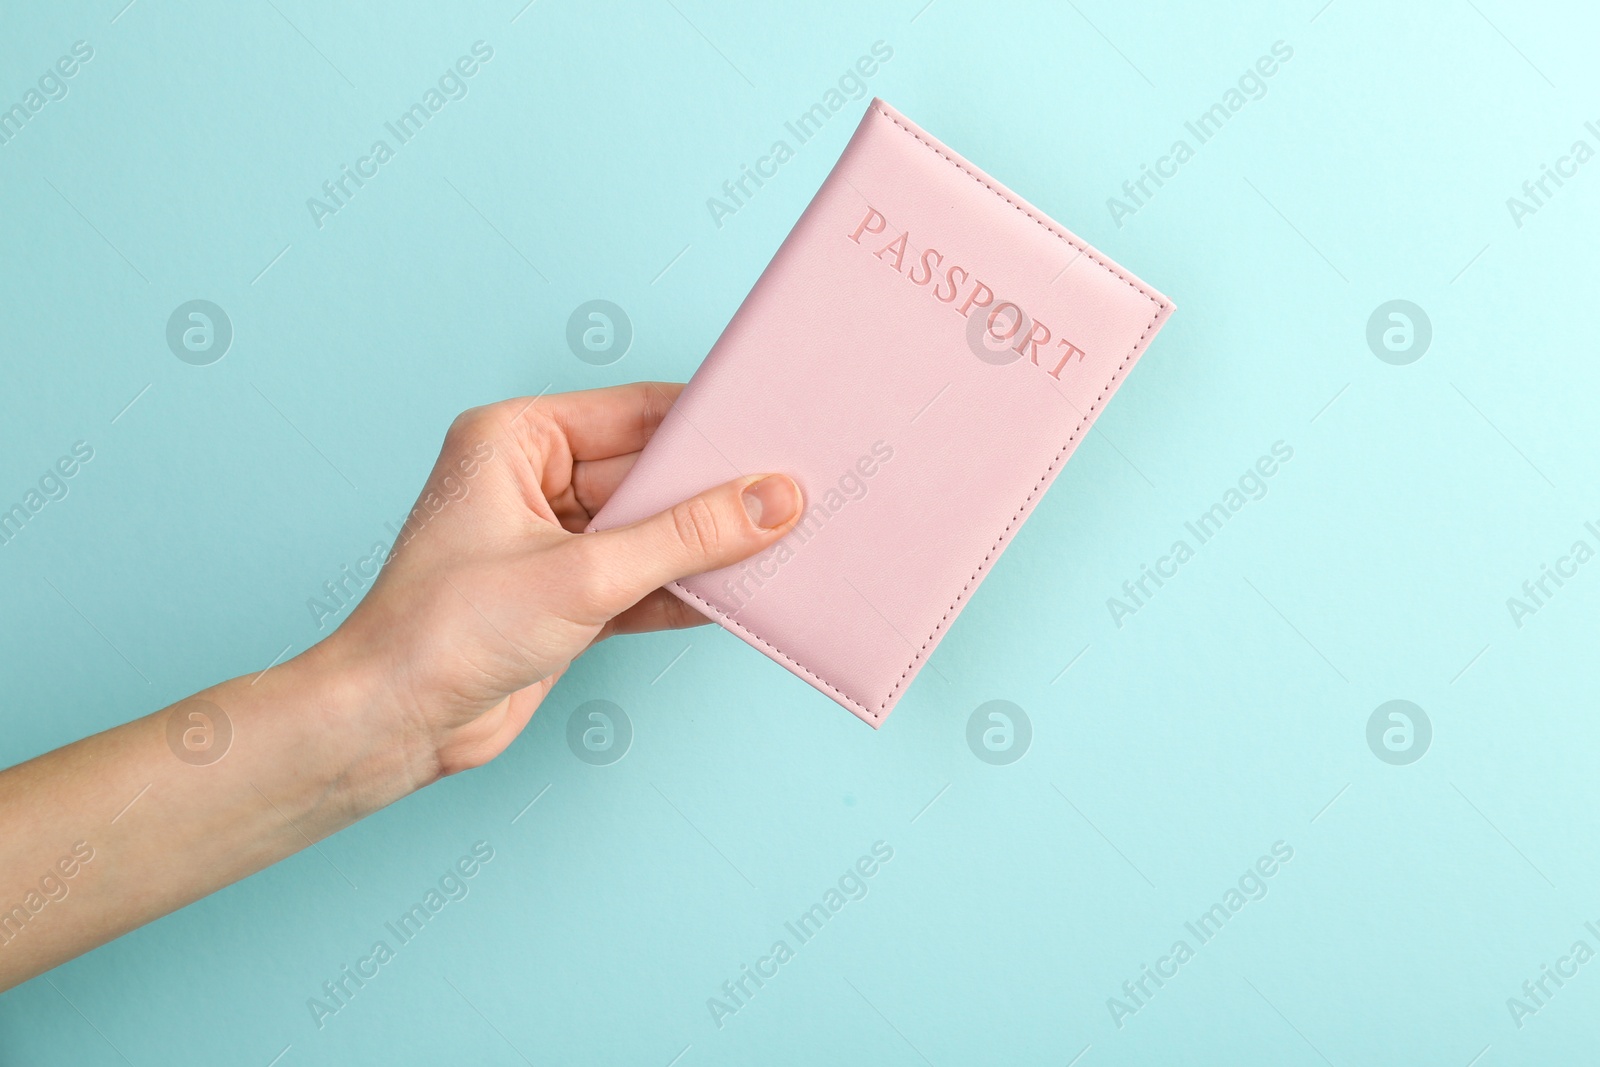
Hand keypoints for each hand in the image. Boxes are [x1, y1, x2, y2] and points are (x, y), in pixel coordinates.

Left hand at [329, 382, 802, 780]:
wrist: (393, 725)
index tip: (777, 432)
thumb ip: (685, 537)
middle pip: (650, 474)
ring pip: (652, 531)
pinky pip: (643, 579)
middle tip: (796, 495)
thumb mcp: (585, 574)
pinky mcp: (566, 597)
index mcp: (516, 439)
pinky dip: (685, 589)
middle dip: (717, 493)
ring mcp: (552, 541)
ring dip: (708, 547)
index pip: (635, 414)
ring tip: (785, 544)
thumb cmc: (446, 630)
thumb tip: (770, 500)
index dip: (707, 426)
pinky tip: (742, 594)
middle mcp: (534, 481)